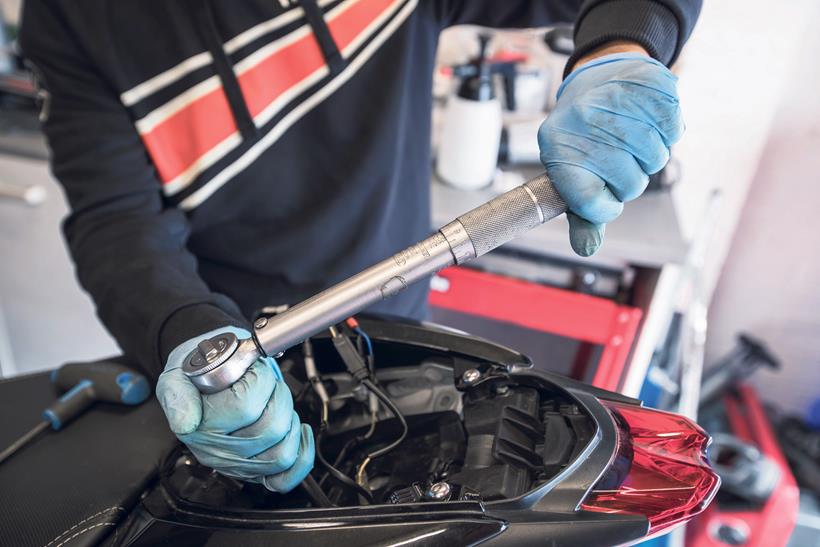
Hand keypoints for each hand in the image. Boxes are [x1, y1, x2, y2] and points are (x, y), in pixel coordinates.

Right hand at [157, 326, 313, 492]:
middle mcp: (216, 451)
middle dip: (278, 396)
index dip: (259, 380)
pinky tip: (297, 431)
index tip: (250, 368)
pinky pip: (284, 479)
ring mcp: (236, 464)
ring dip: (289, 419)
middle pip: (272, 429)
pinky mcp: (253, 472)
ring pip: (282, 453)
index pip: (246, 407)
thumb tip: (186, 422)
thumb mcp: (178, 371)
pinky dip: (301, 455)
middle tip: (266, 382)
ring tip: (275, 401)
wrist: (198, 380)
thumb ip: (177, 392)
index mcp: (199, 427)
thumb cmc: (196, 374)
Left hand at [539, 46, 682, 255]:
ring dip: (649, 155)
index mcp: (558, 149)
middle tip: (619, 158)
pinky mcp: (651, 85)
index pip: (590, 202)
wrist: (599, 77)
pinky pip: (673, 132)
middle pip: (630, 184)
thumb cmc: (585, 138)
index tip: (606, 194)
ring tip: (632, 137)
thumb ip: (584, 213)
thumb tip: (587, 249)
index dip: (606, 205)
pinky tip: (648, 120)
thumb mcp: (574, 174)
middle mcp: (583, 122)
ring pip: (656, 159)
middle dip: (629, 178)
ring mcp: (617, 100)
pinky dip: (666, 133)